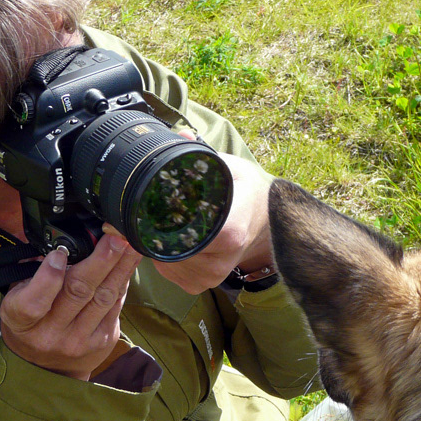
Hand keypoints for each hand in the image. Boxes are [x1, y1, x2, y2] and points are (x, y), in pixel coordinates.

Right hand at [0, 235, 142, 379]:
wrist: (47, 368)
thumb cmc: (31, 322)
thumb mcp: (17, 297)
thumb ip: (31, 271)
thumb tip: (56, 241)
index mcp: (21, 319)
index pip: (34, 301)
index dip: (49, 276)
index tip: (61, 253)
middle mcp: (50, 333)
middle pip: (78, 292)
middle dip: (100, 261)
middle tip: (115, 236)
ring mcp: (78, 340)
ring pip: (103, 297)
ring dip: (121, 267)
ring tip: (131, 242)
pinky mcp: (101, 341)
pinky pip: (116, 305)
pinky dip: (123, 281)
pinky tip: (130, 261)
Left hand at [150, 151, 273, 294]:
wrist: (266, 224)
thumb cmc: (248, 194)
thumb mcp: (231, 168)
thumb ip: (203, 154)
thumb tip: (180, 135)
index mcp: (228, 232)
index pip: (184, 232)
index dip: (161, 219)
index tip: (154, 206)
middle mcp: (219, 260)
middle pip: (167, 247)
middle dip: (155, 228)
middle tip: (155, 209)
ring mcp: (210, 277)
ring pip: (163, 261)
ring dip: (159, 243)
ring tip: (169, 222)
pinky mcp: (201, 285)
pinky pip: (168, 272)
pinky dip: (165, 256)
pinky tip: (175, 240)